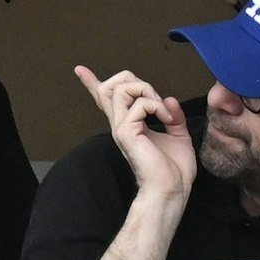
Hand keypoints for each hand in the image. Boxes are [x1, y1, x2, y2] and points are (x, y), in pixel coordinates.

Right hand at [75, 67, 195, 200]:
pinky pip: (139, 104)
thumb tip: (168, 99)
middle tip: (157, 100)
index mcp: (129, 125)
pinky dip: (157, 106)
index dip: (92, 82)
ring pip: (121, 88)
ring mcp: (120, 128)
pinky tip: (166, 119)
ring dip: (147, 91)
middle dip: (137, 81)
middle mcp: (120, 124)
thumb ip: (172, 116)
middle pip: (112, 86)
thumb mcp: (178, 136)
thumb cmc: (174, 170)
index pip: (105, 100)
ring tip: (162, 111)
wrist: (171, 189)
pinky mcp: (126, 132)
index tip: (80, 70)